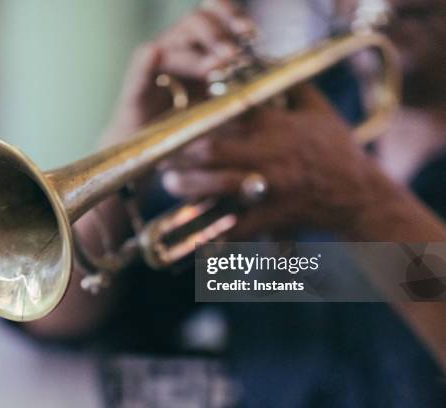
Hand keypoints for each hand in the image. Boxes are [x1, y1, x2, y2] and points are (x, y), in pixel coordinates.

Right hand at [103, 0, 254, 144]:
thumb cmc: (189, 128)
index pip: (213, 16)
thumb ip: (240, 92)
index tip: (252, 35)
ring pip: (171, 42)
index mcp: (198, 49)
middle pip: (194, 21)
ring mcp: (153, 68)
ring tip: (216, 67)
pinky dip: (147, 60)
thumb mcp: (222, 107)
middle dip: (218, 34)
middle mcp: (175, 50)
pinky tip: (154, 54)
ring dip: (196, 53)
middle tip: (235, 55)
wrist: (151, 153)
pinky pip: (139, 68)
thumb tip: (270, 82)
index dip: (232, 17)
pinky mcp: (135, 89)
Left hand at [161, 84, 397, 237]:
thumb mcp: (318, 110)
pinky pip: (236, 227)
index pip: (227, 115)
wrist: (358, 193)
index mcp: (275, 125)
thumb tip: (266, 67)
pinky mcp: (271, 216)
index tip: (175, 123)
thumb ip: (292, 87)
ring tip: (171, 184)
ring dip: (189, 186)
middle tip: (164, 155)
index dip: (196, 119)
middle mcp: (268, 154)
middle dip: (181, 153)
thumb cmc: (335, 149)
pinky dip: (214, 232)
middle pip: (211, 150)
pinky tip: (195, 230)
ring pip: (218, 186)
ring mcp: (269, 187)